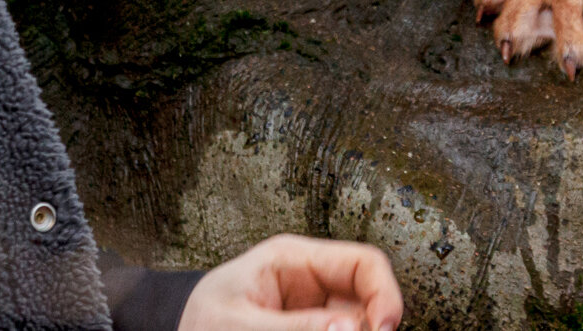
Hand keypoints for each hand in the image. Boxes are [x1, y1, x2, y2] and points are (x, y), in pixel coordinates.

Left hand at [177, 235, 402, 330]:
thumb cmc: (196, 322)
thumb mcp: (239, 325)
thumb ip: (294, 328)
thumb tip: (352, 328)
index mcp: (293, 259)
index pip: (363, 263)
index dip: (384, 294)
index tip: (386, 329)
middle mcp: (311, 282)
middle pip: (367, 299)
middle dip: (370, 326)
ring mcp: (311, 311)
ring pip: (355, 323)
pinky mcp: (308, 329)